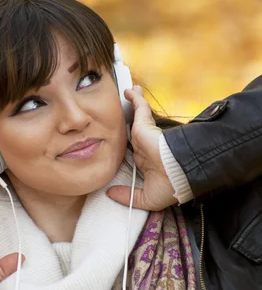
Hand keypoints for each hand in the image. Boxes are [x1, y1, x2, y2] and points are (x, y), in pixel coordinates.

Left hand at [107, 86, 176, 210]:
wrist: (179, 172)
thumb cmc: (169, 187)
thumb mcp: (146, 198)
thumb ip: (127, 196)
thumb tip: (109, 192)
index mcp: (146, 163)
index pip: (133, 153)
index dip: (125, 149)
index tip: (115, 146)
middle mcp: (145, 147)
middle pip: (132, 132)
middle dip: (128, 123)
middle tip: (118, 117)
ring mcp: (146, 135)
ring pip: (137, 117)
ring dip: (133, 106)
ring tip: (128, 95)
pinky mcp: (145, 125)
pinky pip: (139, 108)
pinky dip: (134, 98)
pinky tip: (128, 90)